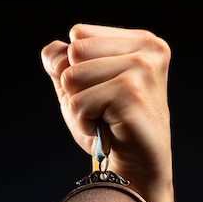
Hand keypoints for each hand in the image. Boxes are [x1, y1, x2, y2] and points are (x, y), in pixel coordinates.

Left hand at [41, 23, 172, 195]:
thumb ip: (62, 61)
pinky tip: (106, 130)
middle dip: (77, 86)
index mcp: (142, 41)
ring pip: (73, 77)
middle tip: (104, 108)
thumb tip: (54, 54)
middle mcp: (148, 49)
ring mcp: (142, 68)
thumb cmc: (111, 127)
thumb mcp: (81, 86)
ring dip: (80, 106)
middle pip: (74, 52)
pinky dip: (84, 122)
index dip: (78, 67)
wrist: (136, 167)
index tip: (104, 91)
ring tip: (105, 119)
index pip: (79, 34)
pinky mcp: (132, 92)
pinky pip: (78, 101)